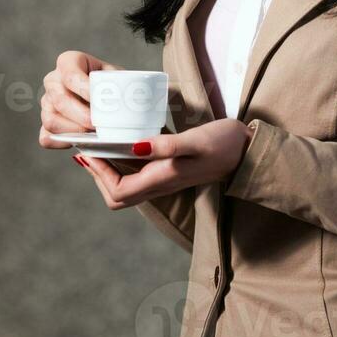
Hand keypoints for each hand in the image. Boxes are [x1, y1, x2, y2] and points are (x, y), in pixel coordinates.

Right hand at [38, 50, 119, 148]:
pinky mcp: (47, 124)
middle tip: (100, 125)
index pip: (70, 74)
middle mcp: (53, 81)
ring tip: (94, 134)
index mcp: (69, 62)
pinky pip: (47, 136)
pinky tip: (78, 142)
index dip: (84, 89)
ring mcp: (47, 103)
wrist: (110, 99)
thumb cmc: (113, 85)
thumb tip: (124, 103)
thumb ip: (120, 86)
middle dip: (82, 116)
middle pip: (60, 100)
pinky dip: (62, 142)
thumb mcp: (119, 78)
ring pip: (51, 120)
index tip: (98, 101)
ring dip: (74, 131)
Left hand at [73, 119, 253, 208]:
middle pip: (117, 197)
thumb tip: (133, 147)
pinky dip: (121, 165)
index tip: (89, 150)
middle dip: (97, 176)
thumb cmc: (224, 143)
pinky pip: (137, 177)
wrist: (248, 151)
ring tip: (98, 147)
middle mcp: (160, 186)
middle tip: (88, 151)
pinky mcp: (169, 173)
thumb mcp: (194, 140)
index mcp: (162, 180)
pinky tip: (120, 145)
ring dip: (107, 171)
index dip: (98, 174)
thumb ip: (166, 145)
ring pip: (126, 189)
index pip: (118, 190)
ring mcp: (164, 182)